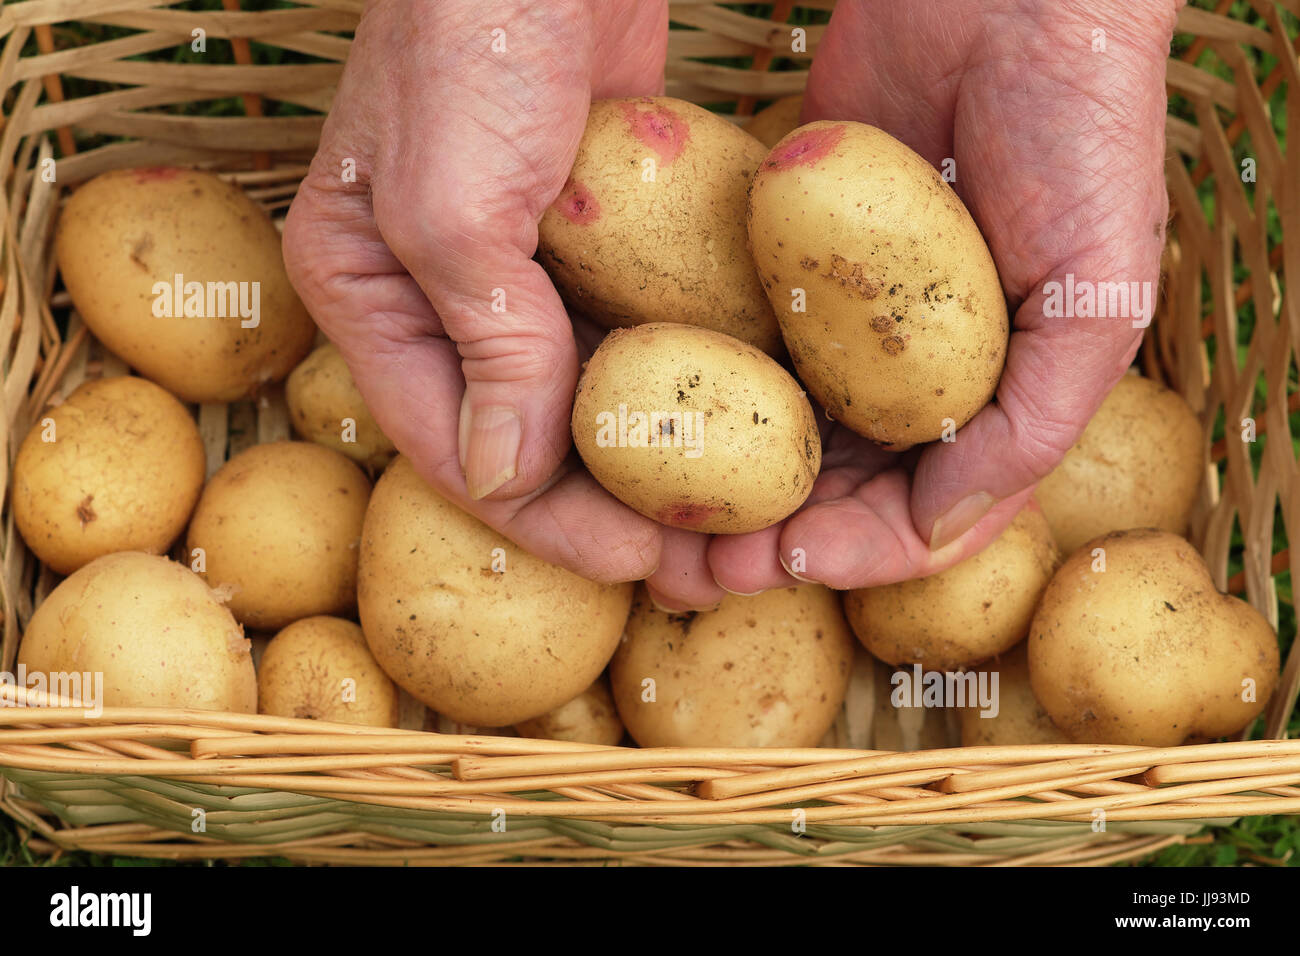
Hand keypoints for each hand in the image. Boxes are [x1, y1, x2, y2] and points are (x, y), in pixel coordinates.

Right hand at [284, 0, 672, 584]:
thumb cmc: (471, 41)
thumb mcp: (453, 204)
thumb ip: (485, 346)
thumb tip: (510, 481)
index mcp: (368, 298)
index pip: (454, 449)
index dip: (545, 520)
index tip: (634, 561)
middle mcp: (435, 296)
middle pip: (522, 439)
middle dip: (604, 506)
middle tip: (692, 559)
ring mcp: (517, 269)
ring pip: (582, 399)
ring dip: (647, 459)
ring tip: (724, 516)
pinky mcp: (587, 238)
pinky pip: (627, 333)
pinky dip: (671, 384)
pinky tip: (733, 428)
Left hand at [707, 0, 1179, 595]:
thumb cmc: (1080, 141)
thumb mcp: (1096, 294)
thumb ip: (1033, 423)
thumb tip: (939, 530)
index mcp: (986, 401)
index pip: (920, 514)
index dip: (858, 553)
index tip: (789, 560)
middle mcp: (907, 378)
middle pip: (831, 490)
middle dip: (768, 540)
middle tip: (699, 570)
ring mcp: (840, 326)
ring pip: (772, 435)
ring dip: (720, 490)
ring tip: (660, 523)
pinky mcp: (782, 269)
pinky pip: (735, 345)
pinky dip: (700, 395)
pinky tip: (650, 424)